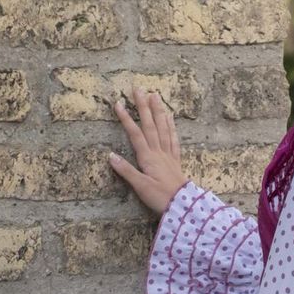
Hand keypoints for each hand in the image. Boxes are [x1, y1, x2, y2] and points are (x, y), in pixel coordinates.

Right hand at [109, 87, 185, 215]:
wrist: (183, 204)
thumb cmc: (160, 198)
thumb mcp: (140, 186)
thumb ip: (126, 171)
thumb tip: (110, 156)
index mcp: (148, 157)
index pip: (135, 133)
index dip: (126, 118)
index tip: (118, 103)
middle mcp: (158, 152)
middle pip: (150, 125)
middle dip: (143, 106)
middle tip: (138, 89)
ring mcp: (168, 154)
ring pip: (163, 128)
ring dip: (158, 111)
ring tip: (155, 95)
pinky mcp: (175, 160)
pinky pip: (173, 138)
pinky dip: (171, 126)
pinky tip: (169, 117)